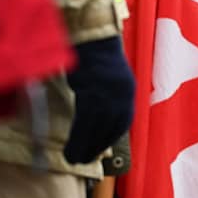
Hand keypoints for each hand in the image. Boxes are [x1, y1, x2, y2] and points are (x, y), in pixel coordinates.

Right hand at [63, 36, 135, 163]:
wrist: (88, 38)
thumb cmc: (94, 58)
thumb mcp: (108, 79)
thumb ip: (107, 98)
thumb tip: (98, 122)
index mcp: (127, 91)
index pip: (122, 122)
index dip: (110, 138)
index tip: (99, 150)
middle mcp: (121, 94)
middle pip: (110, 128)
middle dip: (97, 146)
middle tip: (84, 159)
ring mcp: (107, 94)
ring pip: (96, 128)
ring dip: (85, 146)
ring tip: (74, 158)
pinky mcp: (91, 92)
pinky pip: (84, 122)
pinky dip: (78, 137)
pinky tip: (70, 147)